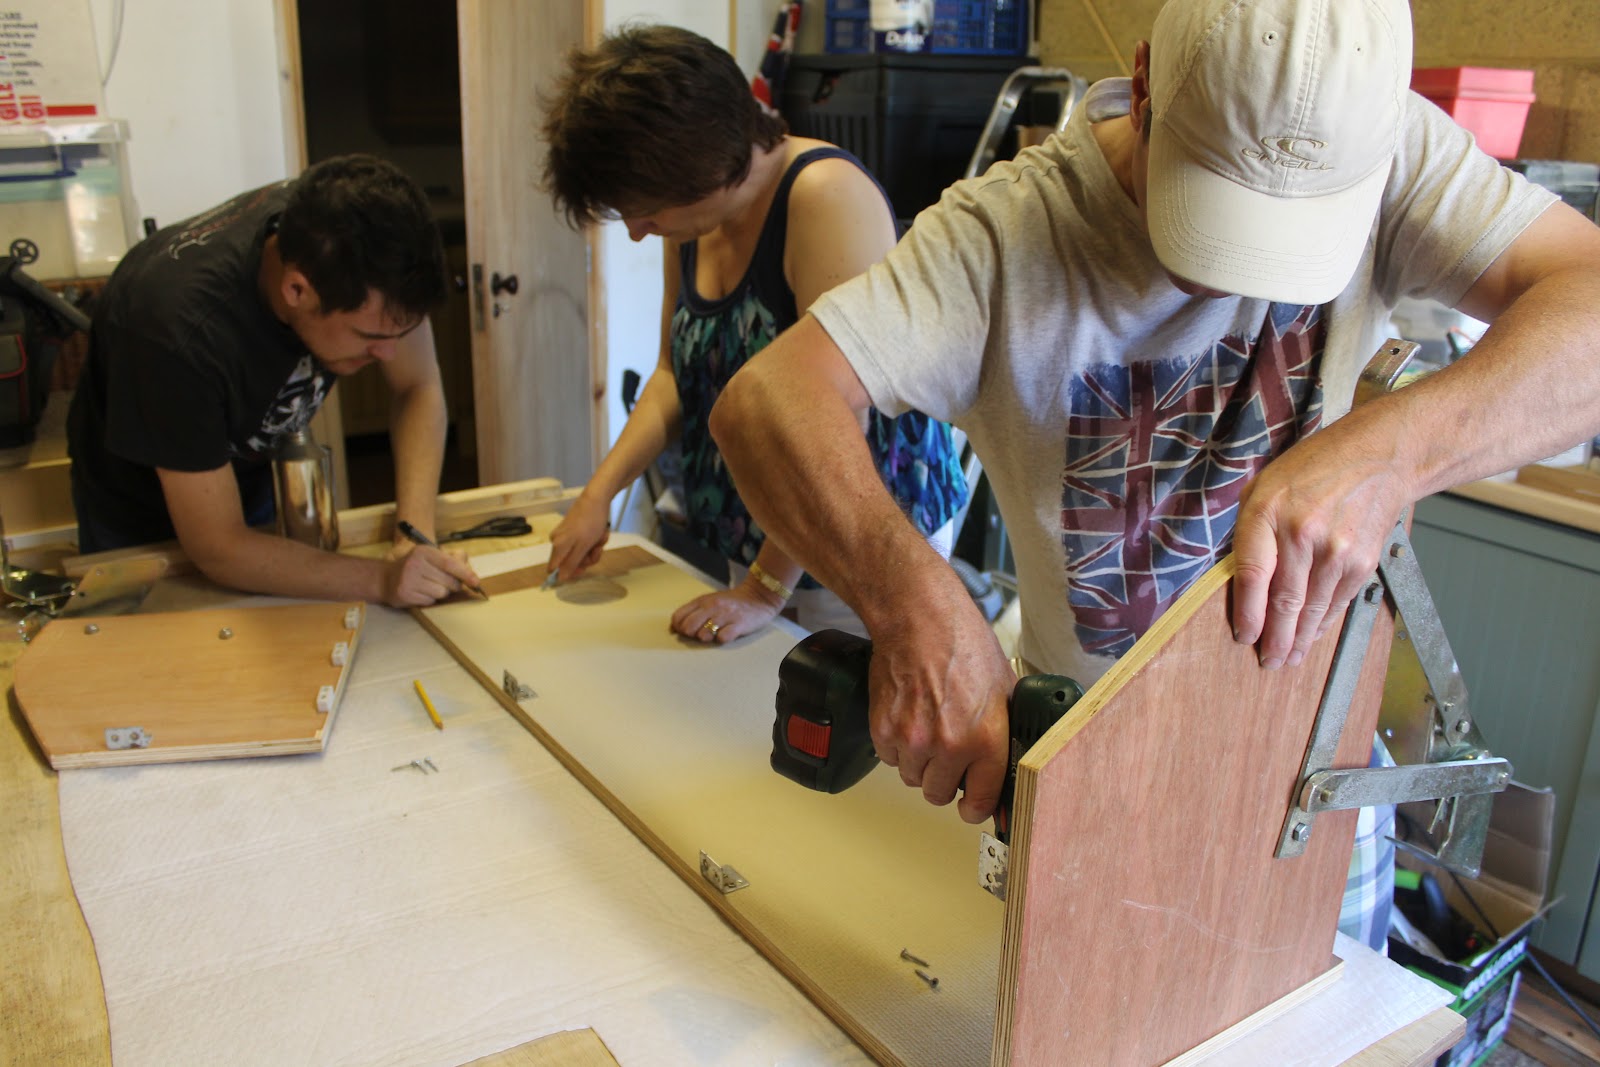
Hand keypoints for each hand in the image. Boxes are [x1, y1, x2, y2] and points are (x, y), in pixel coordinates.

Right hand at [381, 545, 483, 606]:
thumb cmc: (416, 567)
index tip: (476, 582)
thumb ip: (453, 559)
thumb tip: (470, 571)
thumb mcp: (432, 556)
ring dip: (440, 593)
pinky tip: (421, 592)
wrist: (386, 578)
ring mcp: (408, 580)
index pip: (450, 564)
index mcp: (423, 551)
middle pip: (449, 582)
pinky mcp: (405, 594)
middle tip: (444, 582)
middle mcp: (415, 564)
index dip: (465, 573)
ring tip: (430, 586)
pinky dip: (429, 599)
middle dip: (453, 585)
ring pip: (441, 593)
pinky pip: (430, 601)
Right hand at [547, 494, 610, 582]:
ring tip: (601, 537)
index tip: (583, 567)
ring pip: (581, 552)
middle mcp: (558, 541)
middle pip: (571, 562)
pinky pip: (584, 543)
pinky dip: (595, 540)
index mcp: (557, 546)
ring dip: (594, 548)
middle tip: (597, 548)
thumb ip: (571, 564)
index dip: (570, 572)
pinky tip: (600, 532)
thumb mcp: (583, 547)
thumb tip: (559, 579)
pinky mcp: (574, 530)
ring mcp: (566, 535)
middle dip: (588, 557)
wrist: (597, 498)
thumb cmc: (590, 522)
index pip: (555, 569)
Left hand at [669, 579, 784, 643]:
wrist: (758, 597)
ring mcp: (725, 615)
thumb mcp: (709, 602)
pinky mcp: (739, 624)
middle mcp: (712, 606)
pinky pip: (723, 638)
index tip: (685, 631)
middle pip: (688, 627)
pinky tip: (726, 634)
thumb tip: (673, 629)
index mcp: (702, 601)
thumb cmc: (730, 603)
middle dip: (691, 635)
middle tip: (700, 634)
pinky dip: (722, 639)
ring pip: (703, 634)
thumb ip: (692, 612)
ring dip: (706, 638)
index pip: (678, 617)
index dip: (678, 628)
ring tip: (715, 634)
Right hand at [865, 575, 1013, 822]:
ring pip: (912, 778)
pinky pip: (890, 758)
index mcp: (985, 739)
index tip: (972, 806)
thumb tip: (1010, 761)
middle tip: (947, 754)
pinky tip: (908, 718)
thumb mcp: (1004, 689)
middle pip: (939, 794)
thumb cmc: (963, 646)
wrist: (919, 621)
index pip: (980, 801)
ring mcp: (912, 741)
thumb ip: (1005, 732)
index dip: (976, 807)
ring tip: (927, 728)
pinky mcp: (883, 731)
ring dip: (919, 763)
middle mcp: (948, 747)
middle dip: (944, 779)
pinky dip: (897, 747)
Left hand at [1231, 419, 1411, 668]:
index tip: (1243, 636)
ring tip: (1288, 658)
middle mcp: (1302, 533)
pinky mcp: (1361, 561)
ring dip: (1299, 639)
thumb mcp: (1265, 485)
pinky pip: (1337, 602)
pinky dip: (1323, 624)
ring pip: (1312, 609)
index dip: (1246, 614)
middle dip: (1274, 638)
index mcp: (1267, 512)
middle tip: (1267, 661)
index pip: (1252, 576)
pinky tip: (1312, 637)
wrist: (1380, 457)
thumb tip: (1241, 579)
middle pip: (1283, 601)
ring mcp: (1336, 550)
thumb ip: (1250, 530)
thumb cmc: (1316, 468)